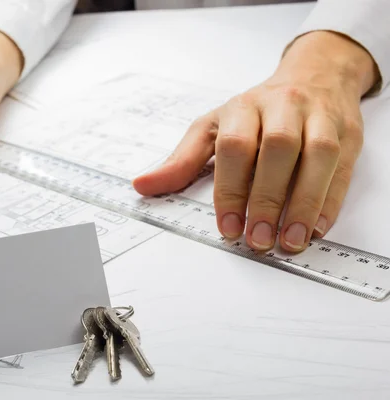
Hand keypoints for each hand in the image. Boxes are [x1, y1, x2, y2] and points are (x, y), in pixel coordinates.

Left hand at [133, 32, 379, 251]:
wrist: (314, 76)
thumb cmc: (256, 110)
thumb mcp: (212, 128)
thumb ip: (181, 160)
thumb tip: (142, 185)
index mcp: (243, 107)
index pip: (234, 146)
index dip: (230, 189)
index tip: (228, 227)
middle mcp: (283, 106)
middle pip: (277, 148)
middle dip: (266, 198)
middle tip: (258, 239)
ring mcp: (319, 117)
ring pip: (317, 155)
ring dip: (303, 202)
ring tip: (289, 240)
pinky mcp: (347, 133)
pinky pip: (342, 166)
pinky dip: (330, 200)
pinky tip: (315, 227)